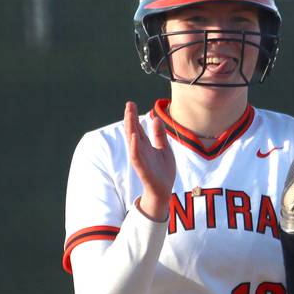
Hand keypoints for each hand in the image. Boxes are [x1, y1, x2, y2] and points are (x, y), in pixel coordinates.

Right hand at [124, 101, 175, 221]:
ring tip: (129, 115)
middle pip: (133, 131)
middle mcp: (140, 150)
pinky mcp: (142, 168)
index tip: (131, 103)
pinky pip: (136, 156)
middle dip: (130, 118)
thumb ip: (159, 135)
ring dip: (130, 128)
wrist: (164, 190)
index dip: (134, 116)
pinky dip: (134, 146)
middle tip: (129, 104)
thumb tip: (156, 118)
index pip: (137, 128)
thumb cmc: (163, 170)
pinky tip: (134, 137)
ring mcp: (140, 159)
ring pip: (132, 141)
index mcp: (145, 145)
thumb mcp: (164, 149)